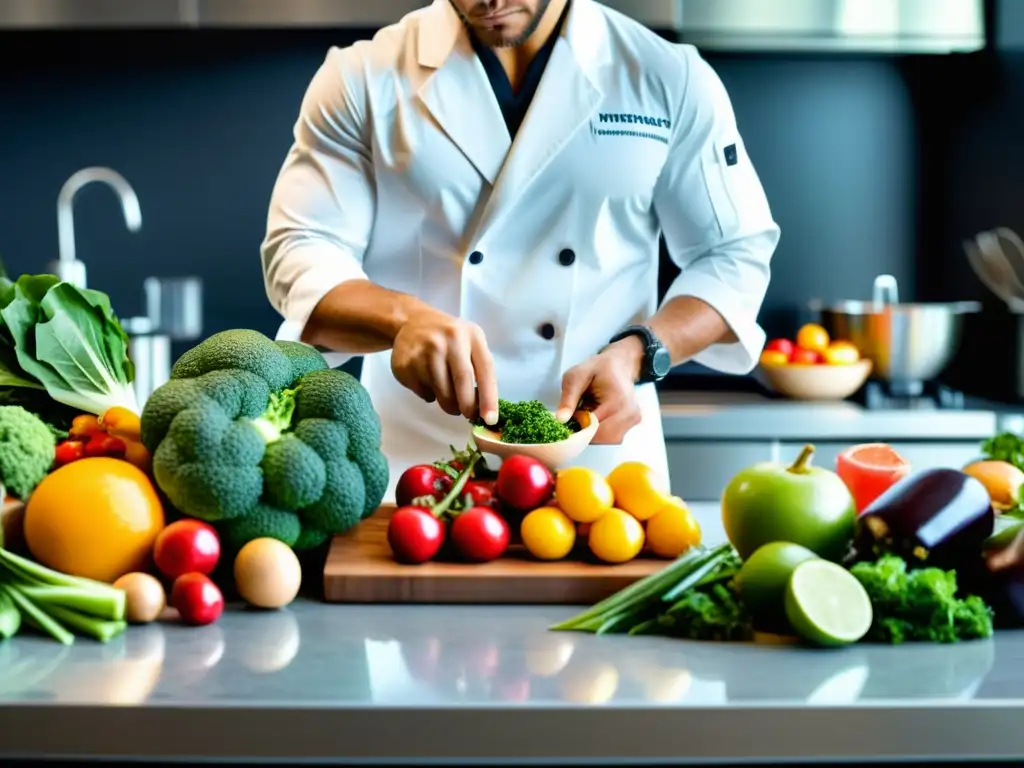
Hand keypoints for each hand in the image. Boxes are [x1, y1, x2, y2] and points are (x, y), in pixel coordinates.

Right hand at [391, 306, 498, 423]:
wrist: (412, 322)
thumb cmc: (450, 338)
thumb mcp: (470, 342)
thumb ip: (479, 368)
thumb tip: (483, 408)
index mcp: (472, 335)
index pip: (485, 370)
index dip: (489, 397)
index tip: (490, 419)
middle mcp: (449, 340)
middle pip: (462, 383)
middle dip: (467, 406)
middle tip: (467, 414)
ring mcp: (425, 350)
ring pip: (442, 393)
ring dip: (448, 404)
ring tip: (446, 393)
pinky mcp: (406, 363)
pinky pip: (423, 393)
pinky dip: (429, 395)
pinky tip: (427, 380)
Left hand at [556, 338, 644, 444]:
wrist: (619, 365)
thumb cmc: (596, 369)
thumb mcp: (575, 377)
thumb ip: (568, 398)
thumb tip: (561, 420)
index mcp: (617, 401)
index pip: (593, 428)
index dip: (576, 428)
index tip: (566, 420)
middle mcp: (630, 414)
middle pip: (600, 438)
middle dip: (583, 432)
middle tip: (575, 416)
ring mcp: (633, 420)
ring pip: (606, 440)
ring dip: (592, 432)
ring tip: (587, 413)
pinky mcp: (633, 424)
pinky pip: (612, 437)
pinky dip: (600, 431)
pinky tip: (596, 417)